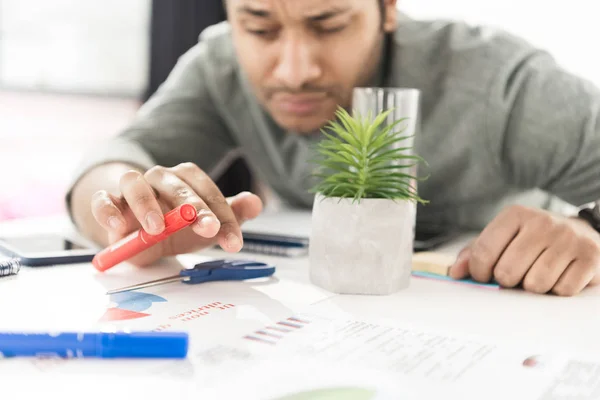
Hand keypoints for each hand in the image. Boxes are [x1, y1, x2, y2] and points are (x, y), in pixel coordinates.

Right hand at [89, 162, 262, 265]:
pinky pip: (103, 200)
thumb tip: (257, 202)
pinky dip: (108, 210)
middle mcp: (160, 178)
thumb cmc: (178, 226)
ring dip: (146, 203)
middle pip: (176, 184)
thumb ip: (232, 214)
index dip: (223, 215)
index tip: (234, 242)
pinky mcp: (109, 204)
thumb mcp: (207, 224)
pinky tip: (119, 226)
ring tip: (157, 228)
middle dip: (194, 207)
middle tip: (208, 229)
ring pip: (135, 182)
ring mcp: (133, 189)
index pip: (207, 190)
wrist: (141, 236)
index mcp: (187, 179)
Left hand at [449, 205, 599, 295]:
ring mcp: (568, 239)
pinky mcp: (590, 257)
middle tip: (515, 274)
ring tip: (537, 273)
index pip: (483, 252)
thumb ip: (476, 252)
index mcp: (515, 215)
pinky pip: (562, 290)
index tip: (483, 275)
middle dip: (507, 281)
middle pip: (507, 272)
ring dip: (533, 287)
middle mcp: (542, 223)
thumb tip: (455, 272)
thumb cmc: (533, 238)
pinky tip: (558, 275)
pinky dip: (557, 290)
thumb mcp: (503, 236)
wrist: (582, 230)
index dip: (478, 272)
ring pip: (535, 284)